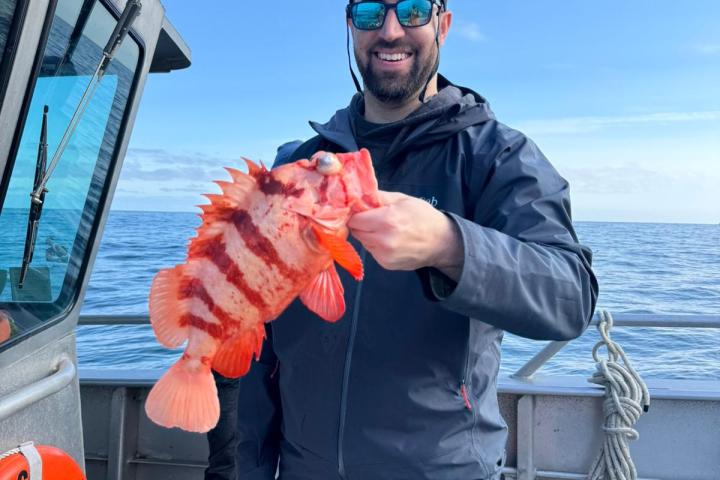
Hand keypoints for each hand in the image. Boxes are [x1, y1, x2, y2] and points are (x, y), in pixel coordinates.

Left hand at [348, 191, 462, 278]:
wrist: (442, 242)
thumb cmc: (424, 217)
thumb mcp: (402, 199)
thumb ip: (378, 196)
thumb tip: (358, 194)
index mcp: (386, 220)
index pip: (354, 219)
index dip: (356, 213)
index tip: (361, 210)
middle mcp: (383, 240)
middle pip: (355, 231)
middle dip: (361, 224)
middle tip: (373, 219)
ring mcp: (384, 255)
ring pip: (363, 241)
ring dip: (368, 234)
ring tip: (385, 229)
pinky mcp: (386, 264)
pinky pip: (372, 251)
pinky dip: (376, 245)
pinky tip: (390, 240)